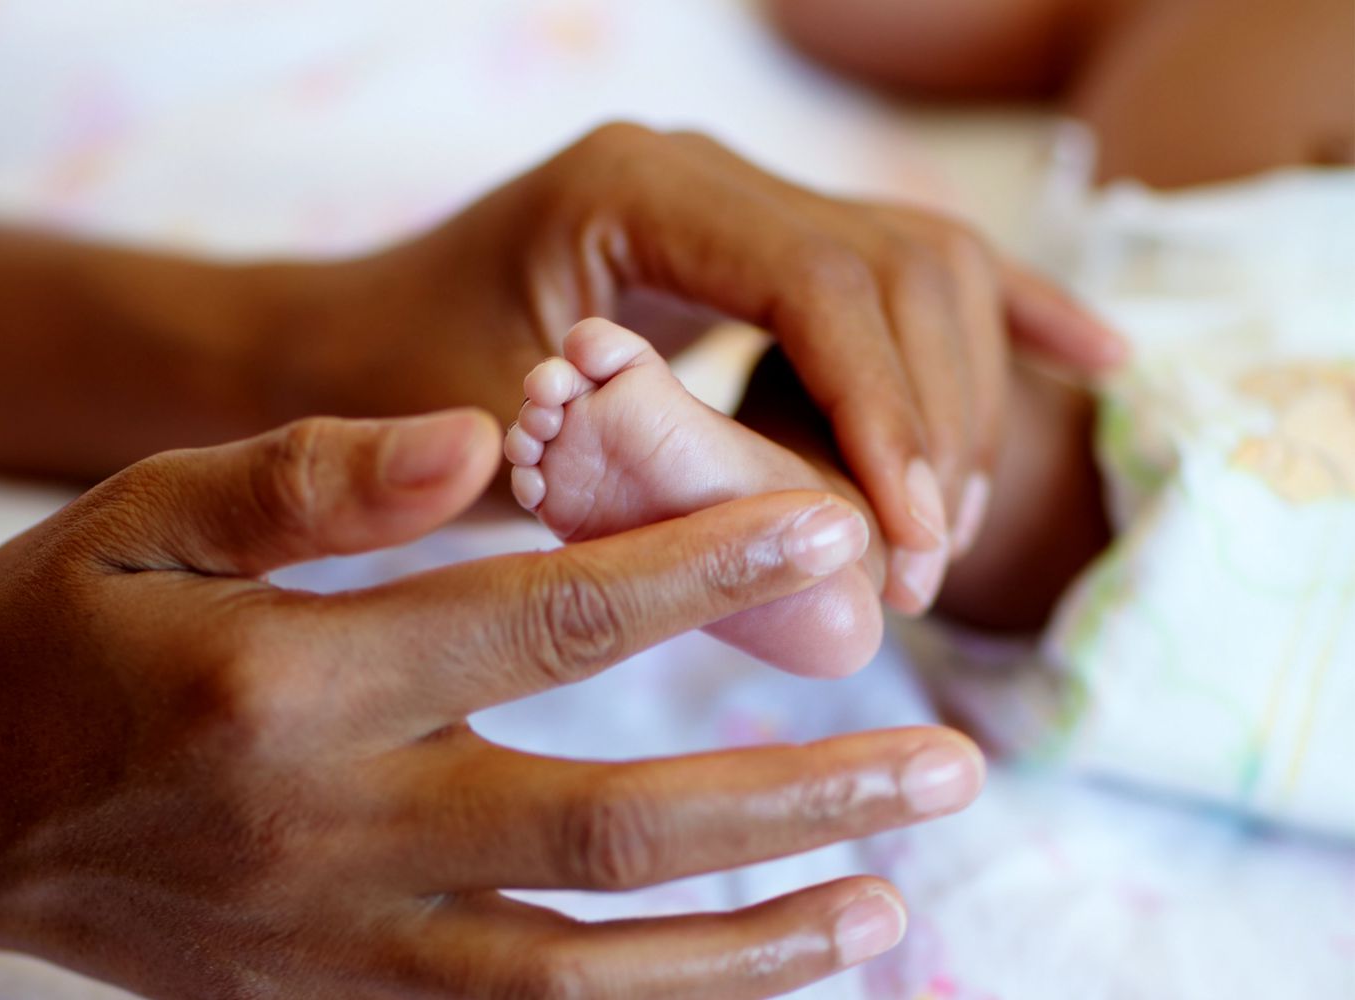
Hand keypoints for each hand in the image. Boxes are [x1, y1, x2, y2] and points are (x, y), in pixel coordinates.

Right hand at [0, 411, 984, 998]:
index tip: (828, 540)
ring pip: (586, 966)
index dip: (700, 575)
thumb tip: (479, 439)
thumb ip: (314, 478)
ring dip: (753, 944)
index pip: (545, 625)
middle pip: (609, 826)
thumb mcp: (146, 512)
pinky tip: (752, 980)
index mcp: (292, 683)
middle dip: (793, 798)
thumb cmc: (53, 637)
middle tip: (947, 769)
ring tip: (891, 910)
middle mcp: (334, 831)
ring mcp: (343, 943)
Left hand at [268, 123, 1122, 611]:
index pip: (823, 279)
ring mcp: (746, 202)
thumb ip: (623, 474)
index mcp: (643, 186)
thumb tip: (791, 545)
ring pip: (926, 270)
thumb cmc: (397, 376)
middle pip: (901, 266)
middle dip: (933, 422)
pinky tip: (1096, 358)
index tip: (909, 537)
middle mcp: (710, 173)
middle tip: (922, 566)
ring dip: (960, 402)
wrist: (347, 337)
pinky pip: (911, 275)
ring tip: (940, 536)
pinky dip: (1005, 321)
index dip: (886, 411)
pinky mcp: (764, 251)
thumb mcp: (493, 432)